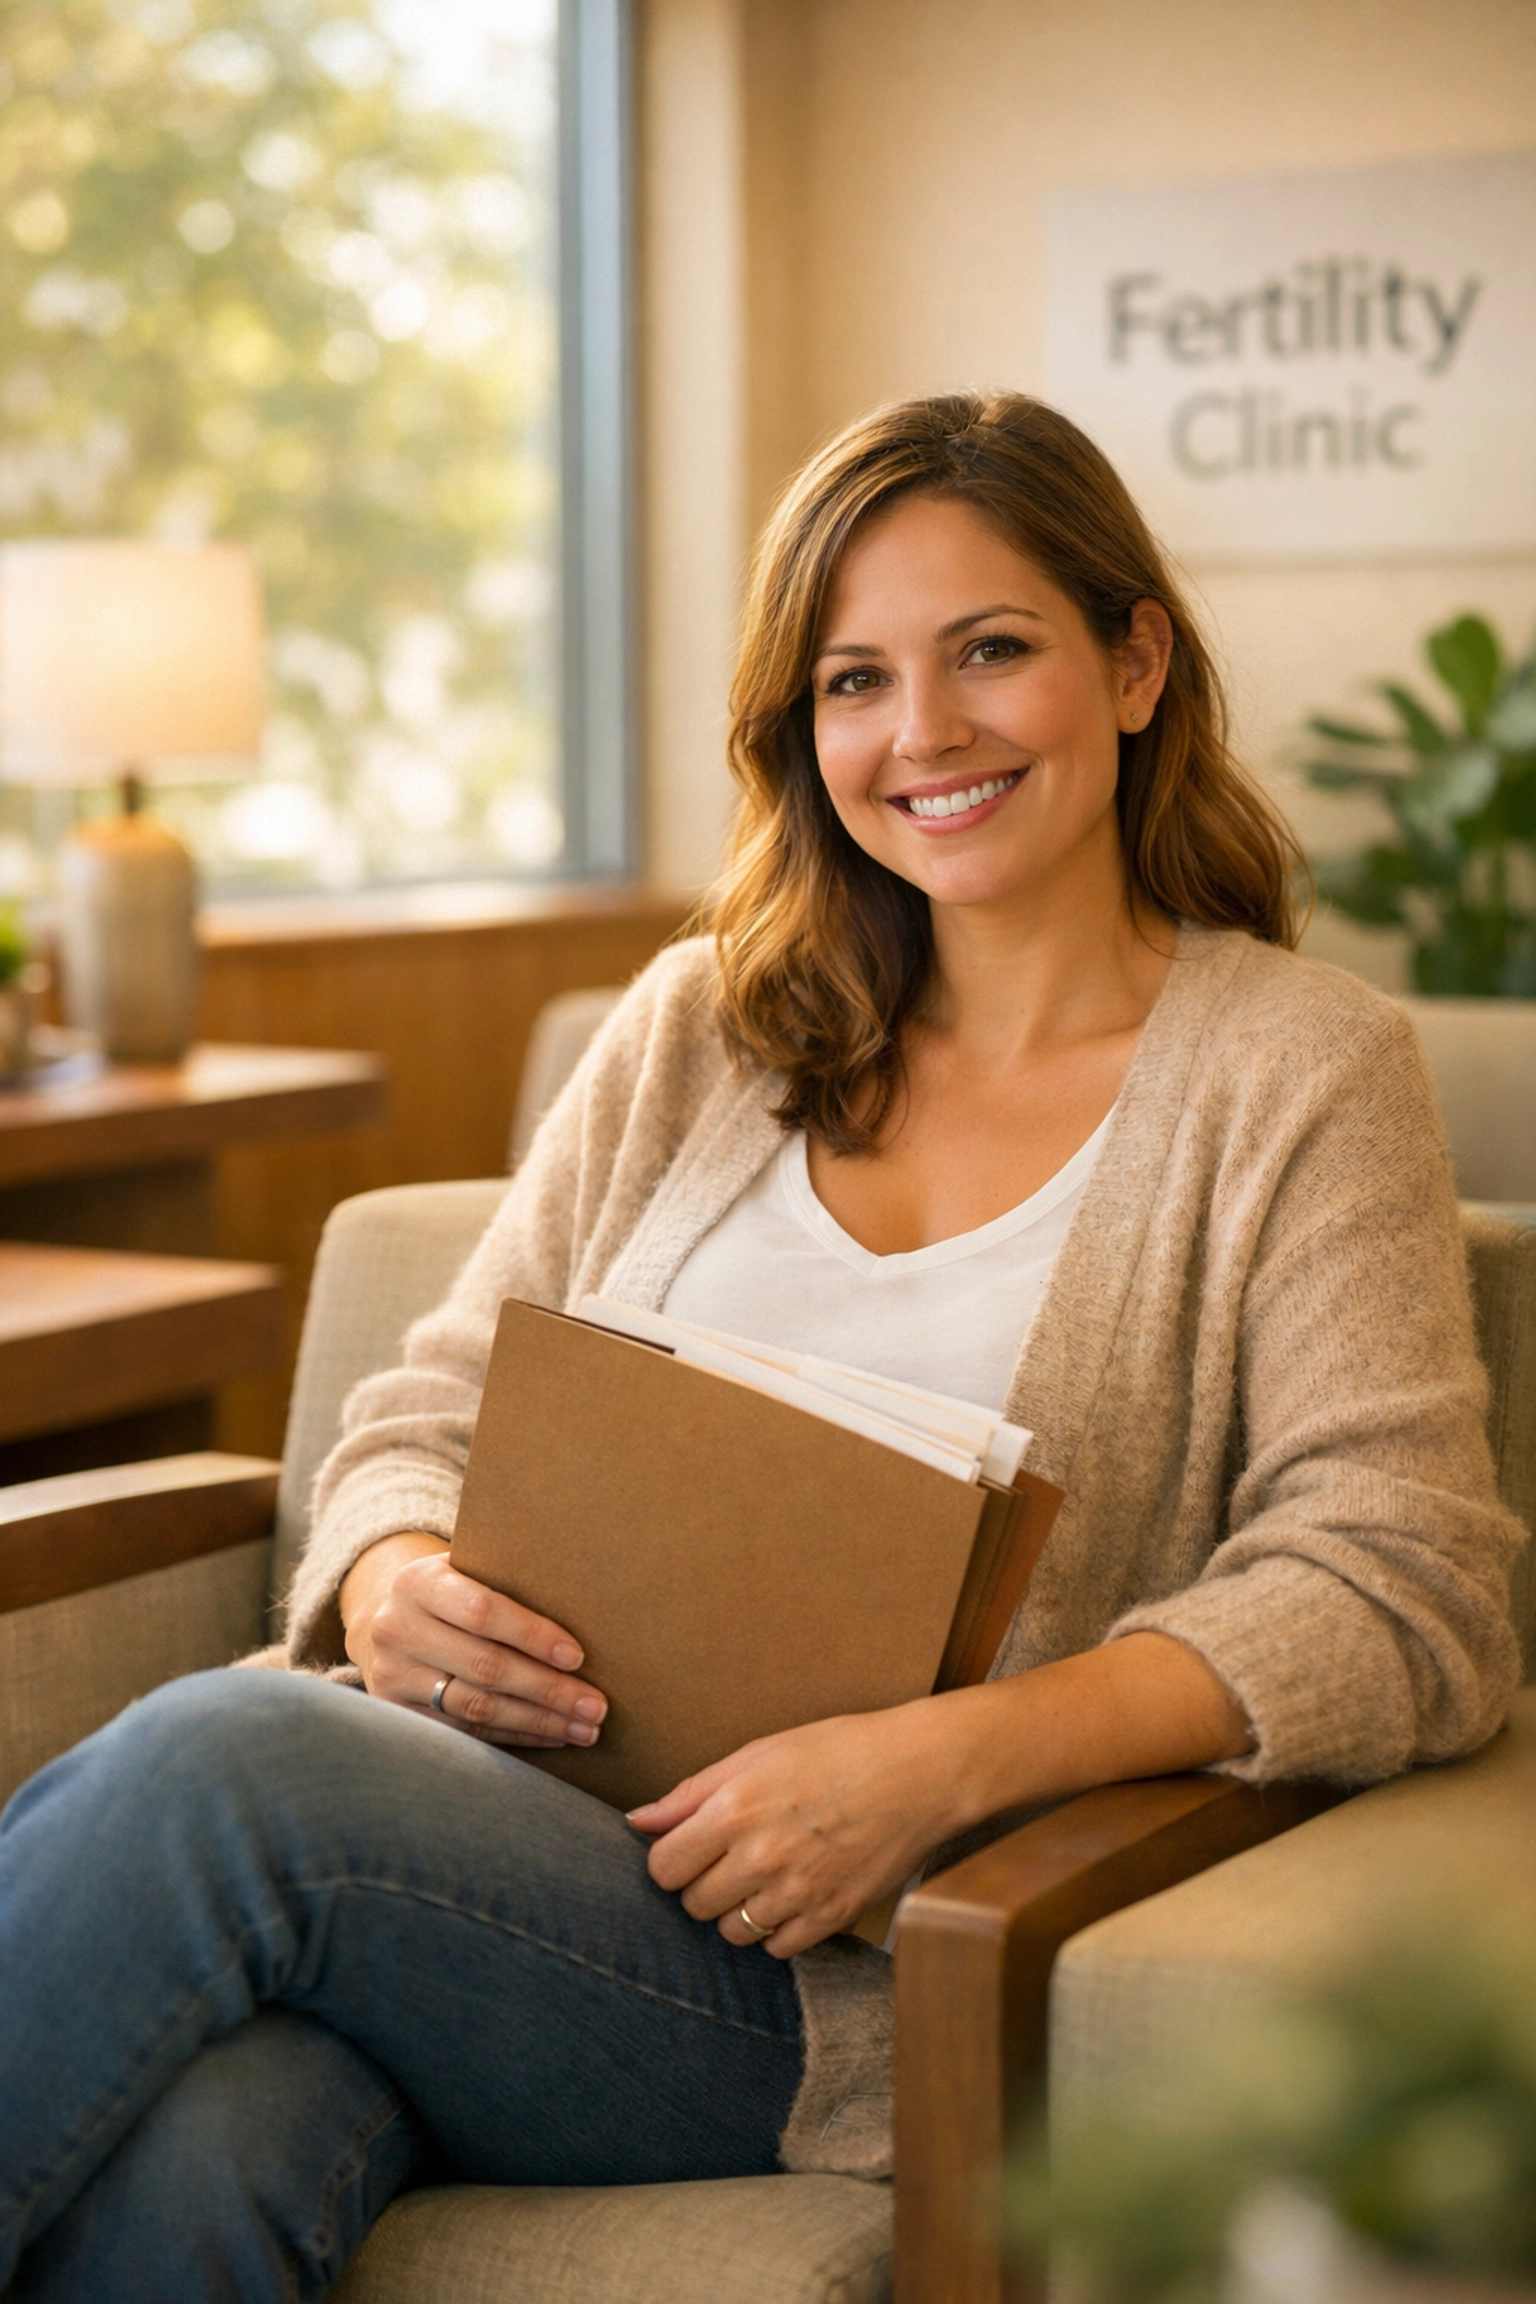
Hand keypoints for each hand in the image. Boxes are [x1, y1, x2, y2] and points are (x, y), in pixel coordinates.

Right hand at [340, 1532, 607, 1748]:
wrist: (390, 1619)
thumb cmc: (452, 1590)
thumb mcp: (467, 1569)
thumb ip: (508, 1580)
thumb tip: (585, 1605)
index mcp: (418, 1582)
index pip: (482, 1612)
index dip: (532, 1636)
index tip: (577, 1657)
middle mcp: (397, 1629)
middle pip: (484, 1667)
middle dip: (548, 1690)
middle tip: (595, 1706)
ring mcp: (393, 1676)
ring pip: (477, 1706)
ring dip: (538, 1721)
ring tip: (584, 1728)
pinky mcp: (399, 1713)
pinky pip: (466, 1731)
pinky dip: (515, 1735)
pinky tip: (551, 1735)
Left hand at [627, 1699, 961, 1957]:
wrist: (921, 1772)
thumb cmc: (839, 1751)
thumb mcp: (759, 1753)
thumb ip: (692, 1793)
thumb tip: (640, 1822)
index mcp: (736, 1809)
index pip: (663, 1867)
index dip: (670, 1859)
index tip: (688, 1848)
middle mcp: (762, 1857)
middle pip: (693, 1905)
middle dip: (702, 1884)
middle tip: (729, 1859)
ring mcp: (798, 1893)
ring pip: (731, 1933)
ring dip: (737, 1910)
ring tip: (762, 1876)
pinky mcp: (832, 1917)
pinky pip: (777, 1948)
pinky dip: (776, 1929)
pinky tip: (792, 1894)